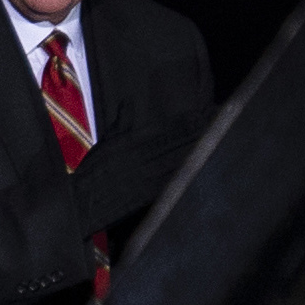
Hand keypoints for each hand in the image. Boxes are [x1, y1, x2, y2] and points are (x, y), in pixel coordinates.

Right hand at [70, 107, 208, 233]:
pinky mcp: (147, 196)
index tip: (207, 111)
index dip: (188, 121)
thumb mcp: (103, 145)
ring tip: (219, 140)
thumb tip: (129, 103)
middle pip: (177, 144)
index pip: (166, 130)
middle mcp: (141, 159)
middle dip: (200, 132)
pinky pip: (172, 183)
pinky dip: (187, 174)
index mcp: (131, 145)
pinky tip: (202, 167)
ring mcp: (145, 178)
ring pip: (178, 161)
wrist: (80, 202)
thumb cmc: (90, 173)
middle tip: (224, 121)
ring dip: (200, 150)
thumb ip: (120, 124)